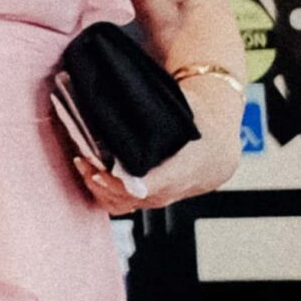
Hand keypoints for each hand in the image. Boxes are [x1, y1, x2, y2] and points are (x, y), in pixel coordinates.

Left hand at [72, 75, 243, 214]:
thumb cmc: (201, 126)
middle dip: (101, 179)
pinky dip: (103, 193)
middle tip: (82, 158)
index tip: (104, 172)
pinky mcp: (148, 202)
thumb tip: (128, 94)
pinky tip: (90, 174)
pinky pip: (121, 206)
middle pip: (129, 196)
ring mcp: (158, 200)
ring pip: (121, 204)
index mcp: (185, 167)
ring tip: (82, 164)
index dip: (126, 182)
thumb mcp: (190, 110)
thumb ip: (163, 108)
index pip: (152, 183)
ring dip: (98, 187)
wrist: (218, 152)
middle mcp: (170, 190)